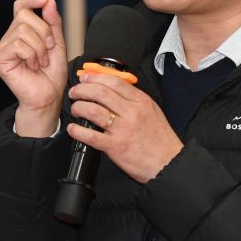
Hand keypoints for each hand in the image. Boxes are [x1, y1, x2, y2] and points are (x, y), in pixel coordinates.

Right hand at [0, 0, 68, 137]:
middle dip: (43, 32)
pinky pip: (18, 45)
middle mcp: (9, 38)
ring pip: (23, 30)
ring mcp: (2, 48)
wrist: (48, 97)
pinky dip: (32, 55)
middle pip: (24, 16)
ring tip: (41, 62)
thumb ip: (53, 23)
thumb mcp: (57, 44)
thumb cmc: (51, 74)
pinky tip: (33, 67)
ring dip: (39, 47)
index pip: (20, 7)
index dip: (31, 0)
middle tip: (48, 50)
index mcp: (22, 33)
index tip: (45, 0)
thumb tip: (48, 1)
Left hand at [66, 71, 183, 184]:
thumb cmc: (160, 139)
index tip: (86, 78)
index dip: (95, 77)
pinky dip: (77, 131)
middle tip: (75, 92)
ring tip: (75, 109)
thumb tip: (114, 89)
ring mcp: (122, 130)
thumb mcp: (152, 111)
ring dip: (78, 107)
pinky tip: (74, 129)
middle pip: (100, 93)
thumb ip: (134, 99)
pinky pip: (90, 135)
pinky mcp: (114, 146)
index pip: (114, 82)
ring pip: (92, 110)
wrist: (167, 163)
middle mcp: (131, 113)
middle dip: (82, 90)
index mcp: (141, 102)